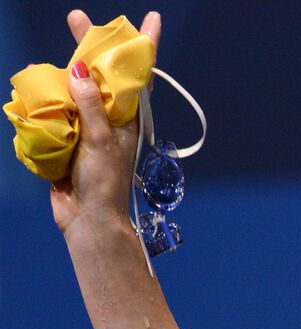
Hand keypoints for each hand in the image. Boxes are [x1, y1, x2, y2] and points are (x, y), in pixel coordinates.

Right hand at [50, 10, 161, 236]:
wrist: (89, 222)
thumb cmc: (105, 183)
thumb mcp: (102, 140)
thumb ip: (91, 104)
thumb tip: (80, 69)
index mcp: (126, 118)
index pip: (137, 76)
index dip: (143, 47)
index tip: (151, 18)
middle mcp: (109, 120)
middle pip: (100, 75)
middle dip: (89, 47)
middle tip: (76, 17)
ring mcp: (87, 129)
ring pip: (73, 92)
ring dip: (60, 78)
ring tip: (47, 66)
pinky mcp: (67, 141)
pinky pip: (54, 114)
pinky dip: (45, 104)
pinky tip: (35, 95)